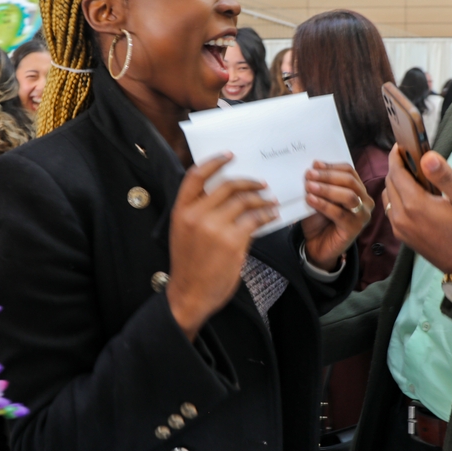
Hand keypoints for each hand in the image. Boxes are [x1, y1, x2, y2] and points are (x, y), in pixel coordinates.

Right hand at [167, 154, 279, 340]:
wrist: (189, 294)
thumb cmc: (189, 264)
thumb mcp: (184, 232)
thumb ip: (199, 211)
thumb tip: (229, 194)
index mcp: (180, 210)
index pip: (196, 175)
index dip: (214, 162)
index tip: (230, 156)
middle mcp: (196, 215)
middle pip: (227, 186)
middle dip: (249, 182)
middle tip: (261, 184)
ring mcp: (214, 228)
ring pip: (244, 201)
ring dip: (261, 199)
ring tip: (270, 201)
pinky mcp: (232, 241)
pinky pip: (254, 220)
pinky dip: (266, 215)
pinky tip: (271, 216)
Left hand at [301, 161, 372, 270]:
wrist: (317, 245)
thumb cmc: (319, 219)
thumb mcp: (319, 197)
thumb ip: (320, 183)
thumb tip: (314, 166)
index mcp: (358, 190)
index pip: (350, 171)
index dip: (332, 166)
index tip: (314, 165)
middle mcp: (365, 201)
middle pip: (350, 181)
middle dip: (328, 176)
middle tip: (309, 175)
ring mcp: (362, 216)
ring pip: (348, 196)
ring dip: (327, 189)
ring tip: (309, 186)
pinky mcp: (355, 229)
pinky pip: (340, 213)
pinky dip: (324, 205)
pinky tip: (310, 200)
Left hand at [381, 146, 451, 274]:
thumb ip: (446, 177)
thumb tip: (427, 156)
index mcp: (415, 205)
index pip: (396, 171)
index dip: (397, 155)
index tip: (403, 144)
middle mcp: (401, 217)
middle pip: (390, 182)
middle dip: (399, 167)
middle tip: (415, 159)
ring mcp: (400, 229)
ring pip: (389, 196)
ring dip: (397, 183)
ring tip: (416, 176)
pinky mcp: (403, 237)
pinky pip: (392, 210)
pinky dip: (398, 198)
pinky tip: (416, 196)